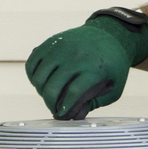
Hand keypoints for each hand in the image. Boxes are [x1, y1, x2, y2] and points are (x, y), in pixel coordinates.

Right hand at [25, 12, 147, 119]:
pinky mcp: (52, 42)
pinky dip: (32, 75)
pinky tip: (41, 81)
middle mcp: (76, 57)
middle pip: (52, 87)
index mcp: (94, 69)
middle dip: (50, 104)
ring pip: (39, 76)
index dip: (64, 108)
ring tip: (48, 95)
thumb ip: (97, 101)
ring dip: (40, 91)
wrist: (110, 33)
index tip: (62, 114)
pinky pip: (32, 62)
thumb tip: (76, 115)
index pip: (73, 92)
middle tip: (54, 108)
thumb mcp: (115, 86)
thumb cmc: (113, 63)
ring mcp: (62, 48)